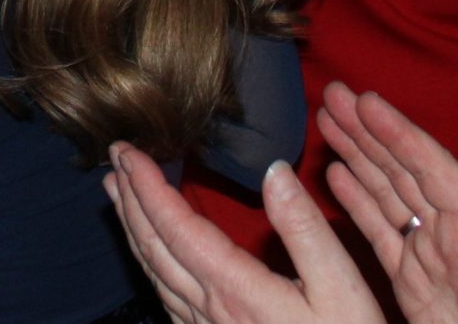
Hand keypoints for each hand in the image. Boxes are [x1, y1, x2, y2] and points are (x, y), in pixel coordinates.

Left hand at [105, 143, 383, 323]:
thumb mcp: (341, 287)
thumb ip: (306, 228)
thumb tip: (275, 171)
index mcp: (236, 289)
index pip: (177, 227)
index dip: (148, 187)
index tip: (129, 151)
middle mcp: (210, 310)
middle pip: (155, 247)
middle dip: (132, 198)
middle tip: (116, 157)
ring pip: (155, 273)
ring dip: (134, 228)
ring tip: (118, 192)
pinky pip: (166, 297)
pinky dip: (149, 262)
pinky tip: (149, 252)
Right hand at [318, 86, 457, 323]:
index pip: (433, 169)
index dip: (400, 135)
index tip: (368, 102)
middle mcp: (450, 232)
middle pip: (403, 170)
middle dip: (368, 131)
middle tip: (334, 94)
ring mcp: (428, 255)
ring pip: (386, 193)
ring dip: (357, 156)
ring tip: (327, 120)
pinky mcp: (410, 282)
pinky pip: (378, 233)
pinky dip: (355, 203)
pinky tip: (334, 176)